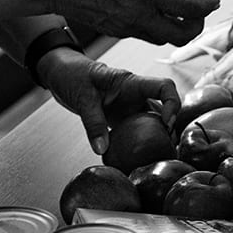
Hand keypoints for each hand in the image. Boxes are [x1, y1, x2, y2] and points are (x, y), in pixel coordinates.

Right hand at [36, 0, 219, 45]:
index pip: (187, 7)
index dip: (206, 6)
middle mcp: (137, 15)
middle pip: (180, 35)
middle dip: (196, 26)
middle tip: (199, 11)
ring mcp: (125, 27)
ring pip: (161, 38)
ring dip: (175, 29)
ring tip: (179, 12)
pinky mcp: (114, 31)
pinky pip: (143, 34)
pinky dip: (155, 27)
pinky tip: (152, 10)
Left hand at [37, 48, 179, 154]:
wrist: (60, 73)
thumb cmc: (72, 74)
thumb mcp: (82, 98)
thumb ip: (93, 123)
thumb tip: (103, 149)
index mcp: (131, 83)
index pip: (164, 86)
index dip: (173, 103)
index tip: (167, 124)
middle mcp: (134, 95)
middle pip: (163, 109)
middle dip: (169, 129)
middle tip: (166, 149)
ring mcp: (128, 107)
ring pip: (151, 122)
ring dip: (156, 138)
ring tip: (157, 157)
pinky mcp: (119, 118)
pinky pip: (133, 132)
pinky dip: (137, 144)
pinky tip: (135, 158)